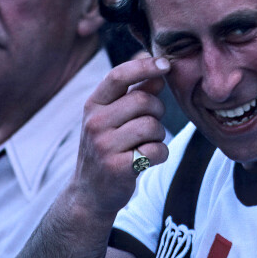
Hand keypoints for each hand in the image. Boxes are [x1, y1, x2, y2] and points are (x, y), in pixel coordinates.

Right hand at [73, 56, 170, 214]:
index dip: (144, 66)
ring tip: (146, 144)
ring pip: (152, 126)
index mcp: (93, 105)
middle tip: (151, 125)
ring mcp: (104, 146)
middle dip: (158, 111)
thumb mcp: (114, 118)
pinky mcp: (117, 167)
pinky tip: (148, 159)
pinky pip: (156, 150)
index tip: (165, 64)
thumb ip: (136, 94)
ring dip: (159, 135)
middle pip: (144, 101)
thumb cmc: (109, 148)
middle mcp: (95, 123)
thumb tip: (159, 72)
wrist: (90, 193)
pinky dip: (160, 154)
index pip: (118, 76)